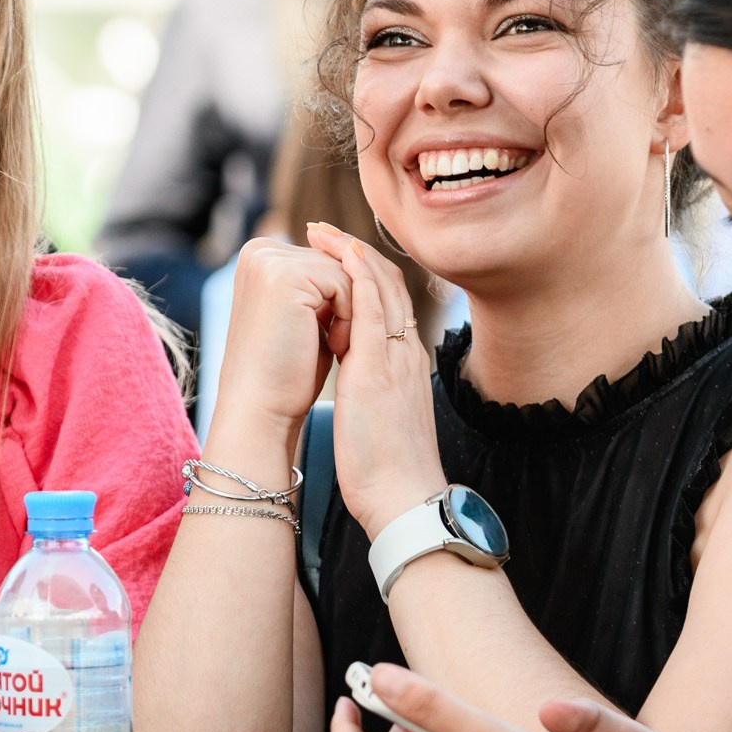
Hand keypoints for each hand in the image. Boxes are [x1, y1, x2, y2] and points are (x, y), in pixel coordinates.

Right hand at [211, 236, 349, 434]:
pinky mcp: (285, 276)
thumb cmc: (287, 370)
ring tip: (337, 347)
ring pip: (346, 273)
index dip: (343, 297)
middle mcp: (259, 251)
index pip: (327, 260)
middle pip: (338, 262)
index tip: (329, 335)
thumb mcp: (307, 314)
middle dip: (350, 303)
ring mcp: (269, 261)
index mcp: (260, 255)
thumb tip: (358, 254)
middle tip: (338, 344)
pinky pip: (347, 283)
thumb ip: (322, 282)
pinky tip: (335, 345)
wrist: (263, 409)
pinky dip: (351, 317)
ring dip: (353, 313)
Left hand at [301, 223, 445, 535]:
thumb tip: (355, 383)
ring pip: (384, 289)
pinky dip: (361, 277)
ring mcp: (396, 359)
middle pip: (390, 286)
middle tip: (326, 232)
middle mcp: (407, 354)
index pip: (391, 306)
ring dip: (354, 254)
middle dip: (357, 254)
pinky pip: (376, 310)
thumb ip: (373, 392)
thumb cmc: (388, 470)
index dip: (365, 276)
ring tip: (325, 233)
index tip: (337, 257)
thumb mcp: (382, 418)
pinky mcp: (379, 370)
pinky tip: (343, 256)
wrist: (403, 499)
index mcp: (406, 367)